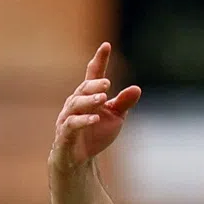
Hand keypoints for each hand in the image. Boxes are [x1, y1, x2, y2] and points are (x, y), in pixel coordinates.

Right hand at [49, 43, 141, 173]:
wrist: (80, 158)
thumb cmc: (96, 133)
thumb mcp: (115, 117)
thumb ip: (124, 103)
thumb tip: (137, 88)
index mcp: (88, 96)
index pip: (93, 74)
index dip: (99, 60)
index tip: (106, 45)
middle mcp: (75, 103)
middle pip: (84, 88)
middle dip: (95, 85)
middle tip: (108, 84)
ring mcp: (68, 117)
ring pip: (76, 104)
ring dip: (89, 100)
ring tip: (103, 98)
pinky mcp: (66, 133)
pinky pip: (72, 124)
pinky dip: (83, 121)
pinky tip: (95, 118)